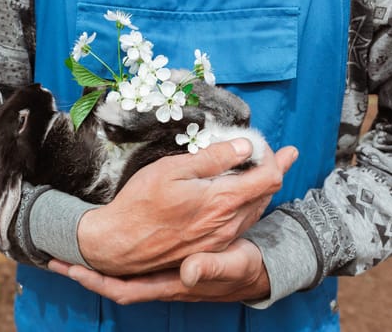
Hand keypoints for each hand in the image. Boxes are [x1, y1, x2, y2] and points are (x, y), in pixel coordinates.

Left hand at [48, 238, 268, 303]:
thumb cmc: (244, 268)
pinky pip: (134, 263)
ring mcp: (162, 273)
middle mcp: (161, 282)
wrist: (256, 268)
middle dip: (85, 272)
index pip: (125, 289)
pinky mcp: (168, 263)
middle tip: (57, 257)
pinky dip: (116, 256)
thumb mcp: (233, 264)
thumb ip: (213, 267)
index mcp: (172, 285)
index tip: (69, 269)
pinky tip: (108, 244)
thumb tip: (189, 272)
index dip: (96, 282)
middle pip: (114, 283)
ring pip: (122, 272)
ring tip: (73, 248)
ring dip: (97, 263)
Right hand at [77, 139, 297, 274]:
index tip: (260, 143)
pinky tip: (235, 194)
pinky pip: (240, 223)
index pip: (269, 177)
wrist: (119, 245)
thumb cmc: (141, 203)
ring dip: (258, 187)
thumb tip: (244, 147)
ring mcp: (221, 239)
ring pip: (255, 209)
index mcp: (222, 201)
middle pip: (267, 193)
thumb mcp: (172, 170)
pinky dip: (245, 203)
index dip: (271, 156)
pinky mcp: (211, 247)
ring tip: (256, 168)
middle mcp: (228, 224)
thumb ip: (213, 158)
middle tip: (268, 151)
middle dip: (270, 168)